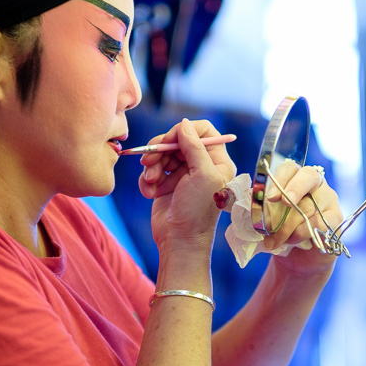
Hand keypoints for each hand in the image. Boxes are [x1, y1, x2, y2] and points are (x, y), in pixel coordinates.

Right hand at [137, 119, 236, 252]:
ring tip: (151, 182)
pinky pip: (152, 169)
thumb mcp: (202, 175)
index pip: (203, 130)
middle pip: (177, 139)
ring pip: (161, 153)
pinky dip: (147, 180)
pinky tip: (150, 193)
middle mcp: (201, 165)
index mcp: (217, 161)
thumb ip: (194, 146)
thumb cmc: (197, 211)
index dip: (184, 131)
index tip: (170, 140)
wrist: (179, 242)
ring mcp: (183, 174)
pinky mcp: (166, 184)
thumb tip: (184, 124)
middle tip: (149, 161)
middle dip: (161, 149)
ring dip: (152, 166)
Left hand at [261, 163, 341, 275]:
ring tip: (275, 240)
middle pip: (308, 177)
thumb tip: (253, 198)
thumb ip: (262, 206)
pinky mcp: (335, 217)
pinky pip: (320, 222)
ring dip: (289, 225)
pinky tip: (294, 242)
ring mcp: (328, 199)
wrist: (297, 260)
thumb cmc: (281, 233)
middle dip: (294, 189)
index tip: (270, 197)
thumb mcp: (267, 218)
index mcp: (294, 178)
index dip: (279, 179)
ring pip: (310, 206)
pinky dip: (303, 233)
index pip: (289, 168)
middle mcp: (314, 184)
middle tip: (284, 203)